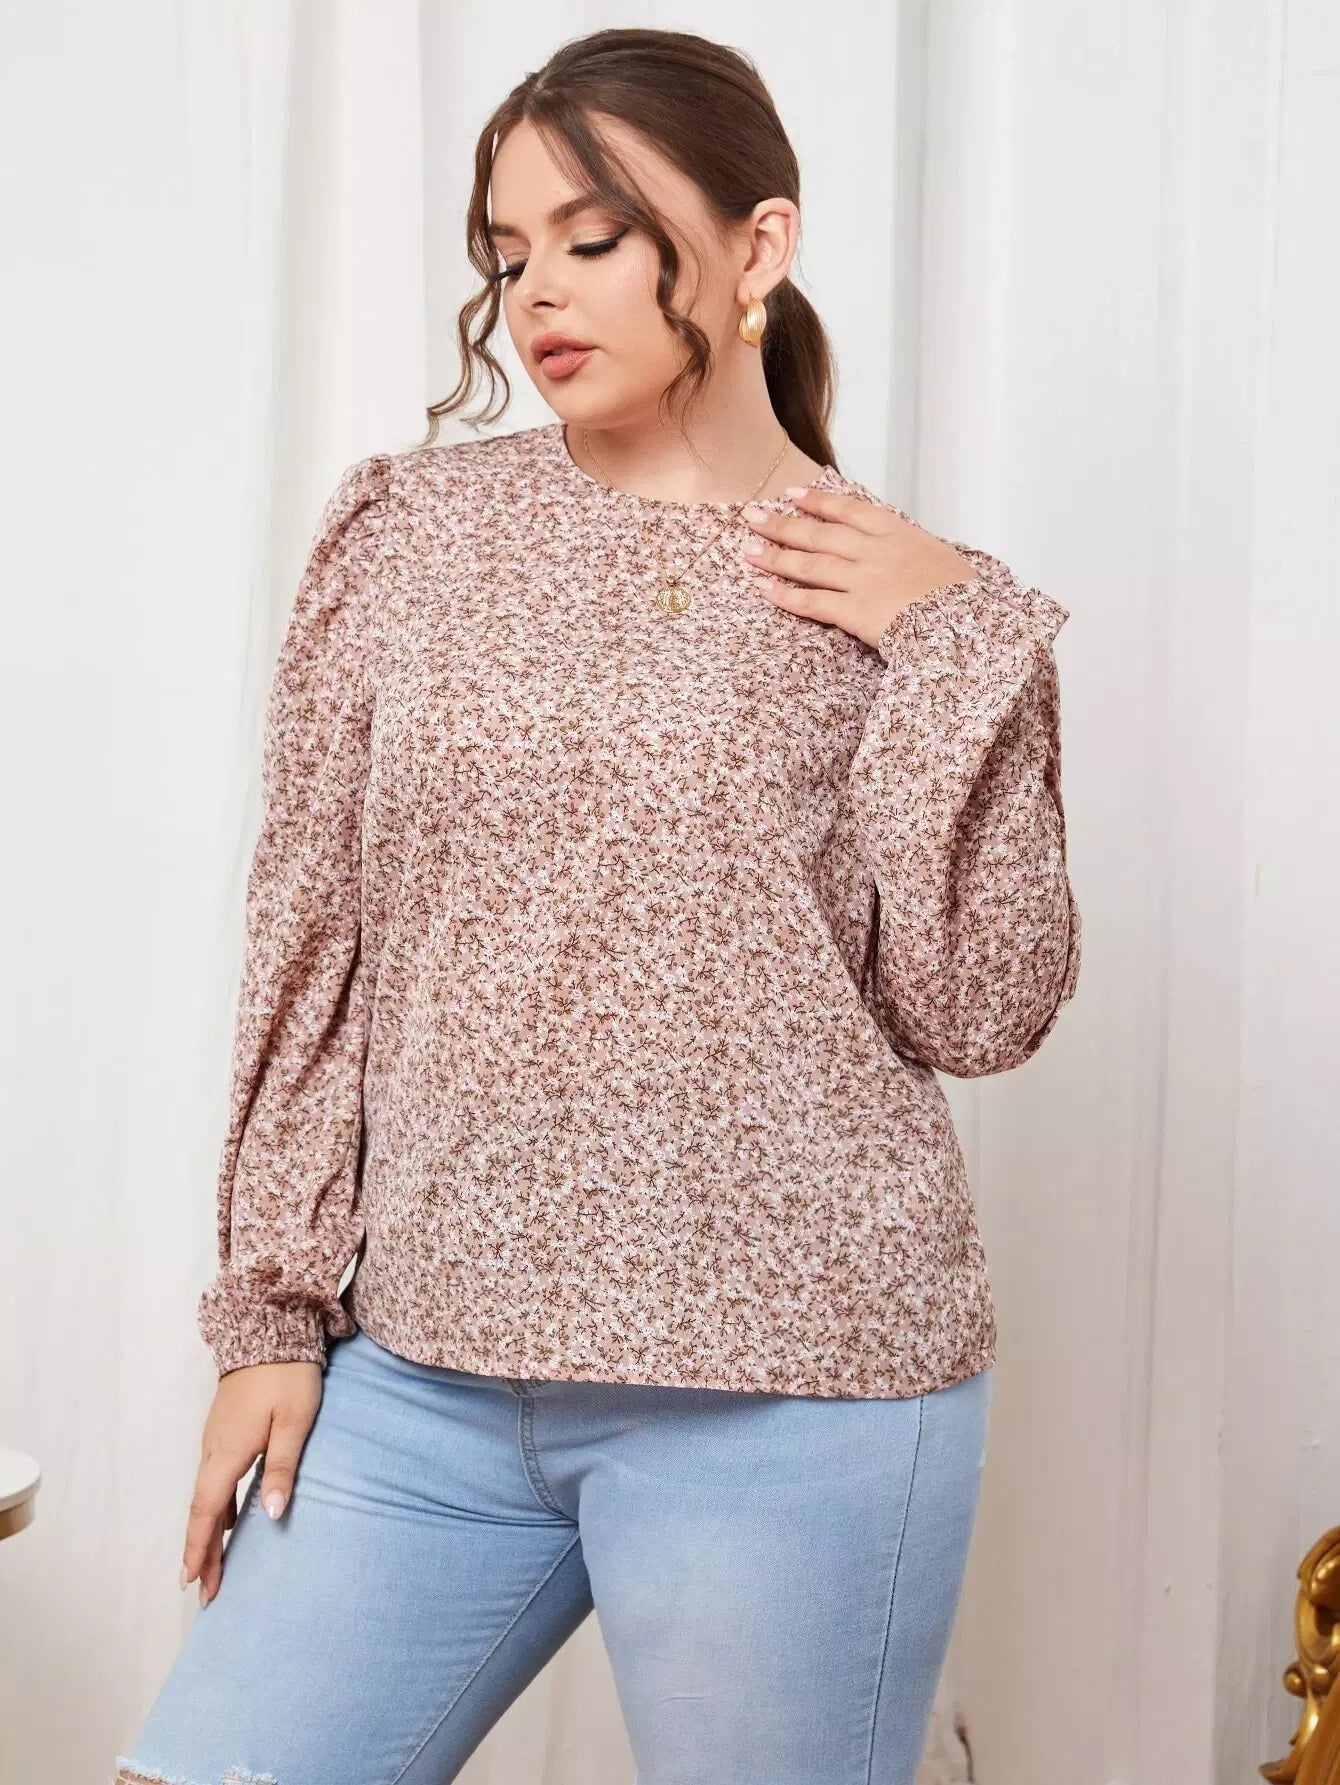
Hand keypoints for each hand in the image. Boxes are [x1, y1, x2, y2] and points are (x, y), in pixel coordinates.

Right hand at [181, 1359, 322, 1607]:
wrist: (269, 1327)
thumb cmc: (288, 1374)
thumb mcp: (295, 1421)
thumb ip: (283, 1467)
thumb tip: (271, 1515)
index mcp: (228, 1452)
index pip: (208, 1512)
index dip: (200, 1549)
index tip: (192, 1582)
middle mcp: (214, 1449)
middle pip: (202, 1510)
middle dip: (202, 1551)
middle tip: (204, 1591)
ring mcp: (217, 1437)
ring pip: (207, 1495)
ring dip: (209, 1531)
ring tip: (214, 1565)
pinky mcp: (226, 1428)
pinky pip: (214, 1478)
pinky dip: (217, 1506)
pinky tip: (230, 1518)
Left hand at [738, 487, 978, 650]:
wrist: (968, 625)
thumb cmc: (961, 597)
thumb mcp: (939, 558)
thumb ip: (910, 549)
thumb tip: (896, 548)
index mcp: (898, 533)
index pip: (849, 510)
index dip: (818, 501)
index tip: (793, 494)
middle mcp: (874, 551)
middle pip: (819, 534)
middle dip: (783, 524)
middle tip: (753, 516)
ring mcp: (863, 580)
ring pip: (809, 564)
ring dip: (775, 556)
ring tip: (748, 549)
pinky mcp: (855, 612)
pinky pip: (812, 602)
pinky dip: (785, 595)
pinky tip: (763, 589)